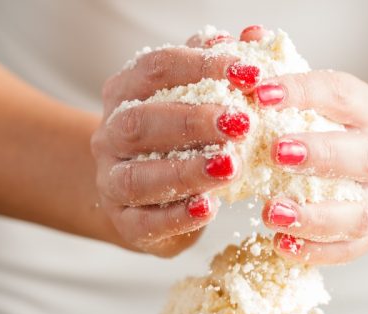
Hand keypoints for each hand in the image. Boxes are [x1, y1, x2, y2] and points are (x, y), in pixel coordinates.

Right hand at [91, 29, 263, 256]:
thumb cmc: (177, 139)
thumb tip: (256, 36)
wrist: (143, 196)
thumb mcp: (197, 98)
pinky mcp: (124, 223)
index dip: (203, 66)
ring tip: (230, 167)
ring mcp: (111, 181)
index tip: (251, 74)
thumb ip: (220, 67)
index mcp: (126, 91)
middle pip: (140, 121)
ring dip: (186, 171)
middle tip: (241, 123)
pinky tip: (208, 208)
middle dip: (192, 120)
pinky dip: (177, 217)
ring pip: (137, 176)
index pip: (157, 67)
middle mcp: (110, 134)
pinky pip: (144, 223)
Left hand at [256, 67, 367, 264]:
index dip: (304, 92)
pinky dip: (318, 251)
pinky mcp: (366, 234)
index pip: (341, 94)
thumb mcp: (301, 94)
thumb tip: (248, 37)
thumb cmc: (318, 125)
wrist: (355, 166)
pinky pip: (350, 248)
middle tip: (276, 152)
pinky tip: (281, 245)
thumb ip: (276, 68)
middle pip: (363, 155)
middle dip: (320, 153)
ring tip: (270, 212)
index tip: (260, 92)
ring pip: (360, 210)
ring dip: (315, 214)